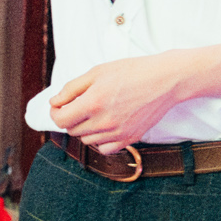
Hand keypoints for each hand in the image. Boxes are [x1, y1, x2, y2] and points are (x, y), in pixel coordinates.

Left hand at [50, 53, 195, 152]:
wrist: (166, 80)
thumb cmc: (132, 72)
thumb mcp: (97, 72)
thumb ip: (71, 89)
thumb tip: (55, 103)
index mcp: (93, 103)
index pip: (61, 120)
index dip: (56, 113)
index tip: (59, 107)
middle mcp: (104, 122)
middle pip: (73, 130)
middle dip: (71, 118)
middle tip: (80, 105)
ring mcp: (118, 133)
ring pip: (87, 140)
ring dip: (86, 128)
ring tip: (97, 112)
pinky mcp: (130, 139)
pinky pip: (104, 149)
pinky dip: (101, 140)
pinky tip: (106, 126)